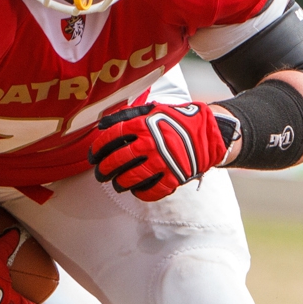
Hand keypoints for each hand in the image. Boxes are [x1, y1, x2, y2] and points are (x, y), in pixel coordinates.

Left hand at [89, 101, 229, 201]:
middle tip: (100, 174)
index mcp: (143, 125)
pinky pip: (151, 191)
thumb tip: (102, 125)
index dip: (97, 148)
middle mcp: (150, 144)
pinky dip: (141, 193)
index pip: (111, 138)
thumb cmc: (177, 120)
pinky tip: (136, 190)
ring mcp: (162, 162)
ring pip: (130, 179)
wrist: (208, 132)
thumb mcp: (152, 110)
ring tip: (117, 183)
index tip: (93, 155)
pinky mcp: (173, 177)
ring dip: (119, 183)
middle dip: (103, 170)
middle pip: (116, 161)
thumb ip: (127, 116)